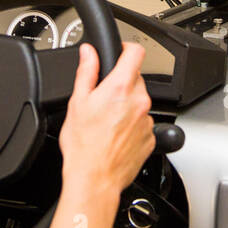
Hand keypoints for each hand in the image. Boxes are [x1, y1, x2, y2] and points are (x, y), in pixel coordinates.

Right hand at [47, 43, 154, 227]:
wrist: (94, 179)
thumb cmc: (83, 146)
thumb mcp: (77, 102)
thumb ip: (86, 72)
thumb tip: (89, 52)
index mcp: (120, 88)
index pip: (136, 52)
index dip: (127, 48)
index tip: (120, 52)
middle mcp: (139, 101)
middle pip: (135, 79)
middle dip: (120, 84)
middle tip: (102, 99)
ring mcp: (147, 120)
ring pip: (139, 102)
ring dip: (126, 106)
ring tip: (106, 122)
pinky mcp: (151, 138)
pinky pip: (143, 122)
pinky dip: (132, 124)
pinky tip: (115, 135)